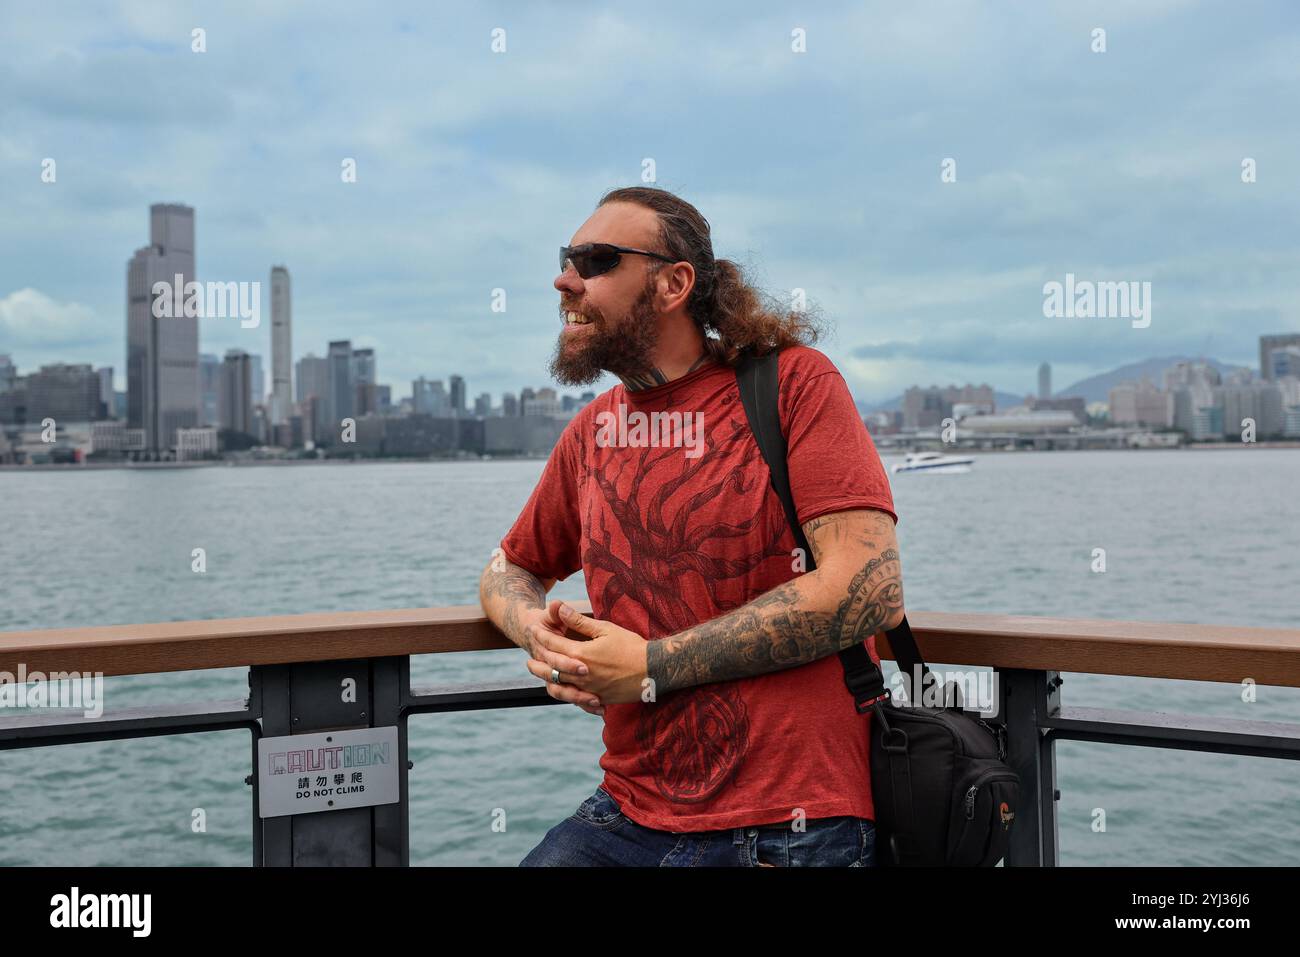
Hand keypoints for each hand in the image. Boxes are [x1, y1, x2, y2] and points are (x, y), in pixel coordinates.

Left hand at [524, 602, 648, 705]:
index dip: (541, 636)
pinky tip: (565, 691)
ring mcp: (589, 689)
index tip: (533, 630)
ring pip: (561, 688)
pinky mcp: (599, 699)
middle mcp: (581, 674)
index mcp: (581, 654)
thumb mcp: (606, 629)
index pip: (553, 645)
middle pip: (551, 670)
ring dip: (548, 682)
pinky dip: (567, 694)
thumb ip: (580, 622)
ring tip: (542, 678)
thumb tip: (561, 609)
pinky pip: (576, 699)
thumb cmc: (631, 646)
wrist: (654, 670)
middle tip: (527, 661)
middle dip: (537, 664)